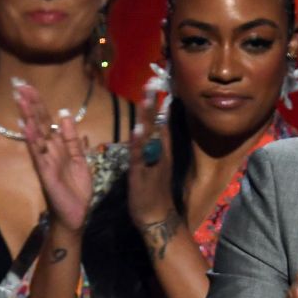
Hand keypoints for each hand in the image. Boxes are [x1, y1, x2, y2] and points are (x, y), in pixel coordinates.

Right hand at [13, 80, 91, 233]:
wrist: (76, 215)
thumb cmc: (76, 190)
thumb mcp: (80, 160)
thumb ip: (73, 140)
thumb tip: (66, 116)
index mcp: (58, 147)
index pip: (47, 120)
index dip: (39, 104)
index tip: (29, 87)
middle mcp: (49, 151)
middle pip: (39, 123)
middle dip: (31, 104)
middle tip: (19, 85)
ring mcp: (45, 161)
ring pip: (36, 135)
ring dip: (29, 116)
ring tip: (20, 99)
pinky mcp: (45, 173)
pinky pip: (38, 154)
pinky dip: (32, 140)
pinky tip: (27, 127)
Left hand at [127, 79, 175, 230]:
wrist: (156, 218)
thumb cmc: (153, 192)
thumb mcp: (154, 165)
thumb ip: (153, 148)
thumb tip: (152, 130)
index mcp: (159, 150)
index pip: (159, 121)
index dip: (157, 102)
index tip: (157, 81)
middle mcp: (158, 153)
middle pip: (156, 123)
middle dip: (154, 101)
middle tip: (153, 79)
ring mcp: (151, 163)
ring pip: (150, 136)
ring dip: (148, 116)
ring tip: (147, 96)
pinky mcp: (141, 174)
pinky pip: (140, 156)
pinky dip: (140, 142)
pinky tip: (138, 129)